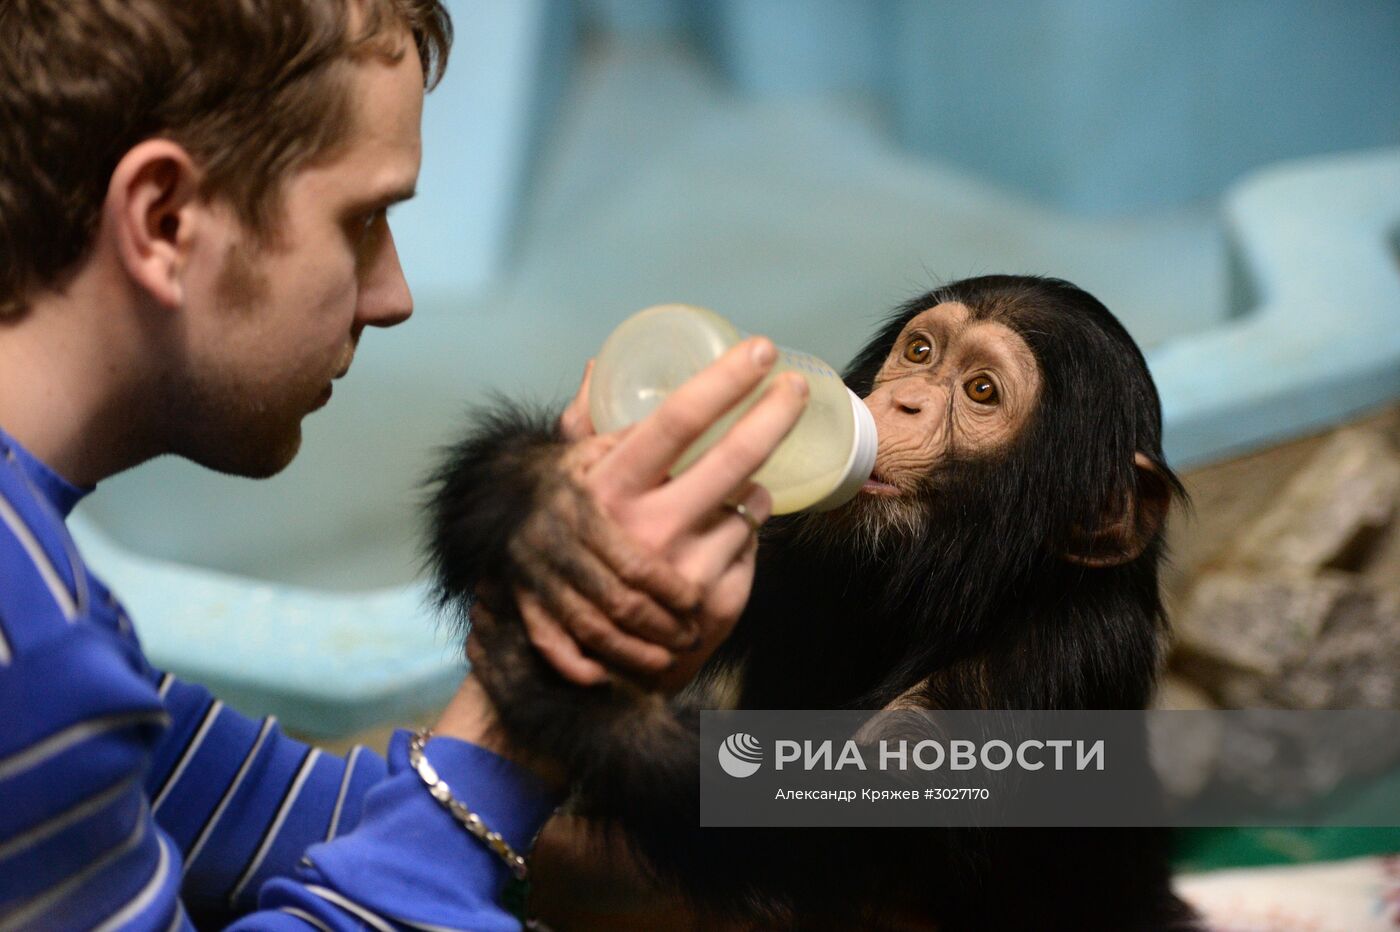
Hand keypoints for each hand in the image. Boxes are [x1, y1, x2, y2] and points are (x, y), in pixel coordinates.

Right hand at [506, 338, 806, 690]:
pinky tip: (716, 536)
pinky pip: (752, 546)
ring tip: (732, 489)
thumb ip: (583, 427)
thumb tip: (595, 366)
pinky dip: (742, 532)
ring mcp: (683, 572)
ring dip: (751, 489)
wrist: (572, 654)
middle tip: (795, 389)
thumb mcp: (564, 484)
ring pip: (751, 505)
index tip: (761, 351)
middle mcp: (646, 529)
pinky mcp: (713, 606)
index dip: (725, 382)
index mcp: (608, 489)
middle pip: (733, 461)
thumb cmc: (567, 549)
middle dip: (774, 415)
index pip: (677, 421)